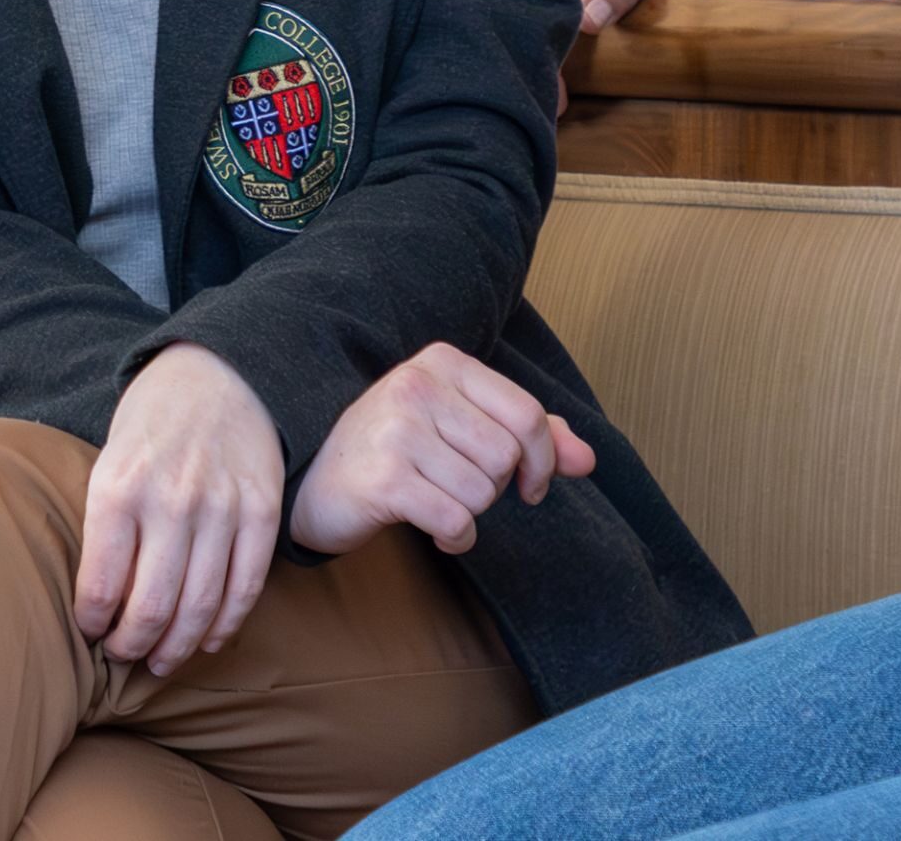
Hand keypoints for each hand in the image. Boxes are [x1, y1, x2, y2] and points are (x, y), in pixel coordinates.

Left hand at [74, 343, 285, 677]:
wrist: (219, 370)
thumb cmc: (152, 422)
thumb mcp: (108, 461)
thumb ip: (107, 528)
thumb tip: (102, 603)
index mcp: (119, 489)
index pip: (101, 590)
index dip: (94, 626)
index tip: (92, 634)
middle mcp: (171, 502)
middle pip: (151, 609)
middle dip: (133, 647)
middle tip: (126, 655)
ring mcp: (222, 508)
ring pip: (200, 607)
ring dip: (177, 647)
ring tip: (161, 660)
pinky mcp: (262, 512)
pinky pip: (246, 587)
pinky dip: (225, 625)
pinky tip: (208, 640)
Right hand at [293, 340, 594, 557]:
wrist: (312, 480)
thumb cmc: (395, 451)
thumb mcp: (459, 424)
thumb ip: (527, 434)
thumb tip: (588, 459)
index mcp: (443, 363)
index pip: (527, 413)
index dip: (544, 460)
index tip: (532, 486)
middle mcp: (418, 385)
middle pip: (506, 457)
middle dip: (496, 488)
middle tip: (458, 488)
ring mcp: (397, 429)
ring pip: (483, 492)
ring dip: (471, 514)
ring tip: (438, 503)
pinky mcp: (384, 477)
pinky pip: (456, 520)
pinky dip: (456, 537)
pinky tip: (434, 531)